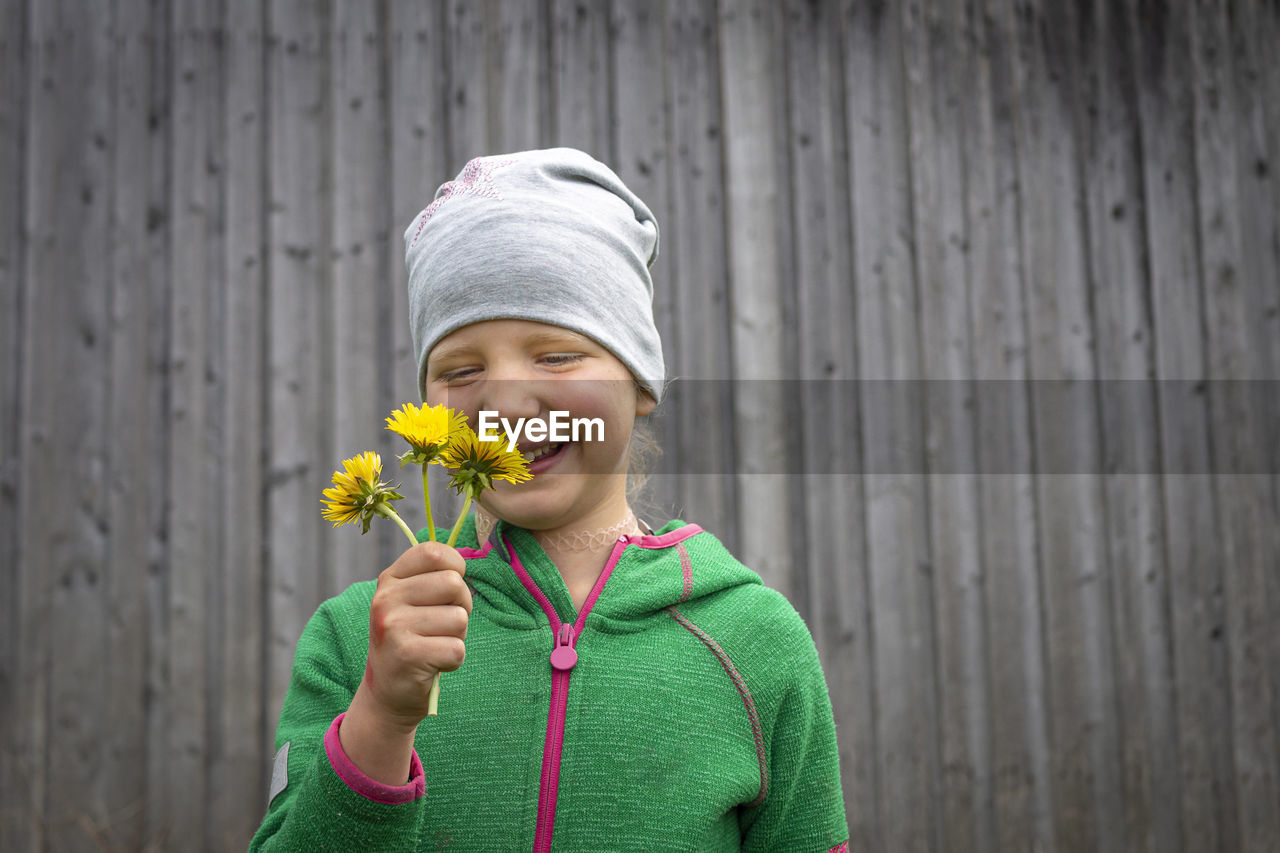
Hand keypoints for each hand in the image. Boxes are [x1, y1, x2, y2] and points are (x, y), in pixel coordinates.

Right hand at [357, 541, 470, 730]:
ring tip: (434, 646)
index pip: (434, 552)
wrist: (388, 693)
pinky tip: (433, 664)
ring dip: (457, 637)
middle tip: (443, 625)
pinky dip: (453, 660)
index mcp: (389, 579)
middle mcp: (386, 599)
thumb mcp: (411, 601)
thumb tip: (466, 561)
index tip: (448, 590)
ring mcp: (394, 627)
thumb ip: (433, 577)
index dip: (455, 568)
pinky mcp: (407, 656)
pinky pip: (457, 649)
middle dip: (462, 606)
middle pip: (453, 583)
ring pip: (459, 619)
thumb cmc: (412, 639)